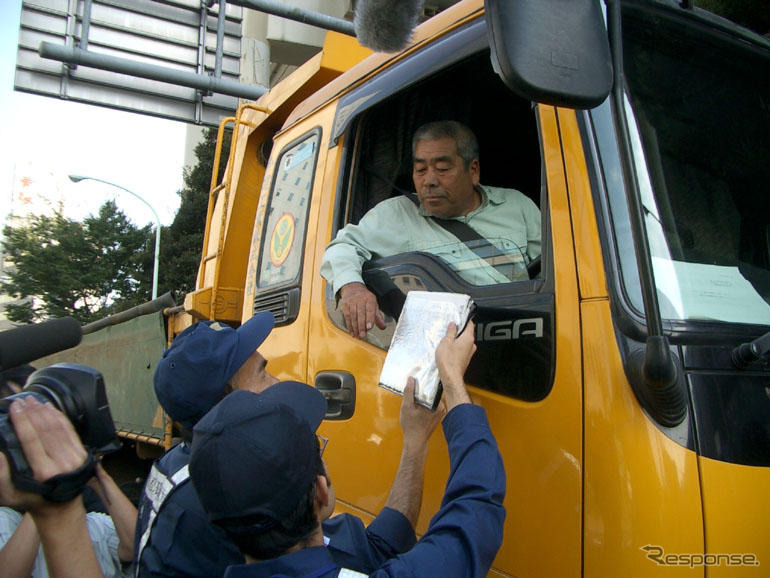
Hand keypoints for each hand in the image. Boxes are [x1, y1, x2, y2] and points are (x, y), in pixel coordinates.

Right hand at [0, 397, 87, 512]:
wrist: (60, 508)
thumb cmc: (31, 501)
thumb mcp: (9, 496)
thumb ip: (0, 477)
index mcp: (43, 473)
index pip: (32, 440)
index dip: (23, 421)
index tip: (15, 406)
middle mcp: (61, 463)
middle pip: (45, 430)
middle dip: (32, 412)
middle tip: (22, 399)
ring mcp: (74, 457)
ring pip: (58, 427)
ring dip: (44, 411)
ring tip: (32, 400)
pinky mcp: (81, 452)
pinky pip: (69, 429)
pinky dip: (59, 416)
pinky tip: (49, 407)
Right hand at [339, 282, 385, 338]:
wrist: (353, 288)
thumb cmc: (365, 299)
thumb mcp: (374, 305)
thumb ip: (378, 317)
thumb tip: (383, 327)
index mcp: (370, 299)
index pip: (370, 309)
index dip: (369, 319)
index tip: (369, 327)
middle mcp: (360, 299)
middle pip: (360, 314)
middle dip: (361, 326)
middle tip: (363, 335)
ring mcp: (351, 301)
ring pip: (353, 316)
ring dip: (355, 328)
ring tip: (358, 336)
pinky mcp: (345, 305)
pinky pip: (347, 317)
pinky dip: (349, 326)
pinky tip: (352, 332)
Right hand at [400, 378, 444, 449]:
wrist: (416, 441)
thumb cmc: (411, 426)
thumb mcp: (406, 407)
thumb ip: (409, 392)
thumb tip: (411, 379)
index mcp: (436, 404)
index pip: (431, 386)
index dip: (425, 379)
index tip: (419, 373)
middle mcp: (441, 406)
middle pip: (431, 391)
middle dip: (423, 387)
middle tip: (414, 380)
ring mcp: (440, 411)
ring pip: (431, 397)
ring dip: (423, 394)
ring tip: (414, 389)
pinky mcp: (438, 414)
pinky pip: (431, 403)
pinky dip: (425, 400)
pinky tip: (417, 399)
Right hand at [436, 322, 476, 410]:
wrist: (450, 377)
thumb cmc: (448, 361)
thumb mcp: (445, 342)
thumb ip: (450, 332)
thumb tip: (453, 325)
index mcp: (468, 338)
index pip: (470, 324)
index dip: (465, 320)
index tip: (459, 318)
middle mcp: (471, 345)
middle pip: (467, 333)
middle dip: (459, 330)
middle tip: (449, 329)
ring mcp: (469, 353)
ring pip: (464, 342)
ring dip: (457, 340)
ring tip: (447, 340)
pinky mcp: (465, 359)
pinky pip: (462, 349)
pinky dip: (457, 347)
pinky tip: (448, 349)